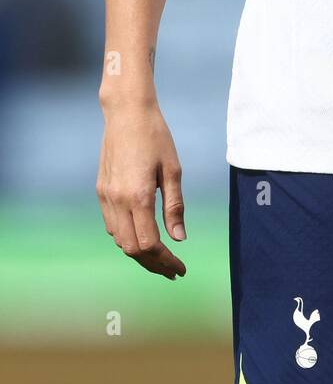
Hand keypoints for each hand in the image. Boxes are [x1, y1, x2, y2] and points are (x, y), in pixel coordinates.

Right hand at [96, 96, 186, 278]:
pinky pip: (111, 225)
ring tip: (160, 257)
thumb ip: (175, 206)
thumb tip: (179, 238)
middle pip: (132, 248)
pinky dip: (126, 237)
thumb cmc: (156, 137)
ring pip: (119, 240)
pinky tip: (142, 235)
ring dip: (139, 253)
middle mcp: (118, 200)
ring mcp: (106, 196)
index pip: (150, 244)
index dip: (166, 261)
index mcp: (138, 196)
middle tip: (173, 270)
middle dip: (153, 264)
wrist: (126, 113)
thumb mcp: (173, 170)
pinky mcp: (101, 191)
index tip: (181, 268)